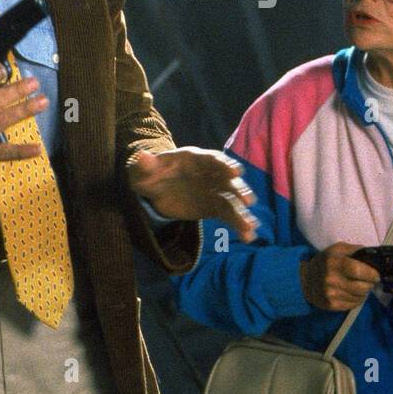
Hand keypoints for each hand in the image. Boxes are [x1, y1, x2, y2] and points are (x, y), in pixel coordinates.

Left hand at [128, 147, 258, 240]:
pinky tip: (248, 236)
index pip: (211, 159)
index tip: (235, 171)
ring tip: (251, 227)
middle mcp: (209, 173)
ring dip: (241, 213)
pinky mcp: (213, 206)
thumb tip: (141, 157)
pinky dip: (238, 224)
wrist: (155, 187)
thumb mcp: (144, 169)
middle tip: (248, 201)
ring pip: (231, 200)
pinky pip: (228, 215)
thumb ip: (144, 165)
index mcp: (194, 159)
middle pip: (227, 180)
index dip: (223, 164)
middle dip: (238, 189)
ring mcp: (213, 190)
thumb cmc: (150, 173)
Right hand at [299, 242, 380, 310]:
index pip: (358, 270)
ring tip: (359, 285)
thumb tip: (374, 256)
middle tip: (369, 280)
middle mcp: (331, 279)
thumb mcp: (337, 249)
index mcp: (333, 262)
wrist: (305, 279)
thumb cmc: (325, 262)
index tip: (375, 274)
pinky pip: (353, 304)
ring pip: (360, 297)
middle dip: (370, 284)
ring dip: (364, 292)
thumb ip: (355, 250)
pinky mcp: (331, 305)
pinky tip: (352, 293)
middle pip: (361, 287)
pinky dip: (357, 299)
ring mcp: (330, 294)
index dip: (371, 273)